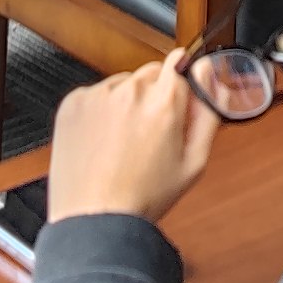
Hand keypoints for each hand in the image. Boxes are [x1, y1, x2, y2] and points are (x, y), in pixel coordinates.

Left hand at [47, 48, 220, 224]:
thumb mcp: (193, 162)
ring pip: (122, 85)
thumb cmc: (141, 197)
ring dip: (125, 104)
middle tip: (148, 135)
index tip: (174, 103)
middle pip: (150, 74)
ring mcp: (98, 94)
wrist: (94, 218)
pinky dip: (99, 112)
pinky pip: (94, 95)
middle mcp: (130, 90)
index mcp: (164, 102)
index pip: (180, 63)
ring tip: (121, 144)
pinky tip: (102, 142)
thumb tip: (209, 74)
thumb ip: (207, 110)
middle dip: (153, 97)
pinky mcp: (73, 103)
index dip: (179, 86)